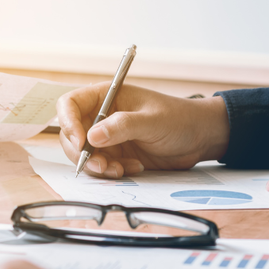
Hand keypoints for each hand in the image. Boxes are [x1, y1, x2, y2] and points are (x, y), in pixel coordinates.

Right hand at [57, 83, 229, 177]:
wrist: (199, 138)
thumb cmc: (179, 119)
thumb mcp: (152, 121)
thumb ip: (122, 126)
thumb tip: (92, 137)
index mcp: (106, 97)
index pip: (70, 105)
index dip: (68, 123)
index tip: (81, 142)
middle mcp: (100, 116)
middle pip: (71, 134)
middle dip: (82, 153)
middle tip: (101, 166)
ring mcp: (106, 137)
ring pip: (83, 155)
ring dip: (97, 167)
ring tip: (121, 169)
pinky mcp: (115, 154)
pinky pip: (100, 167)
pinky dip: (111, 172)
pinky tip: (133, 168)